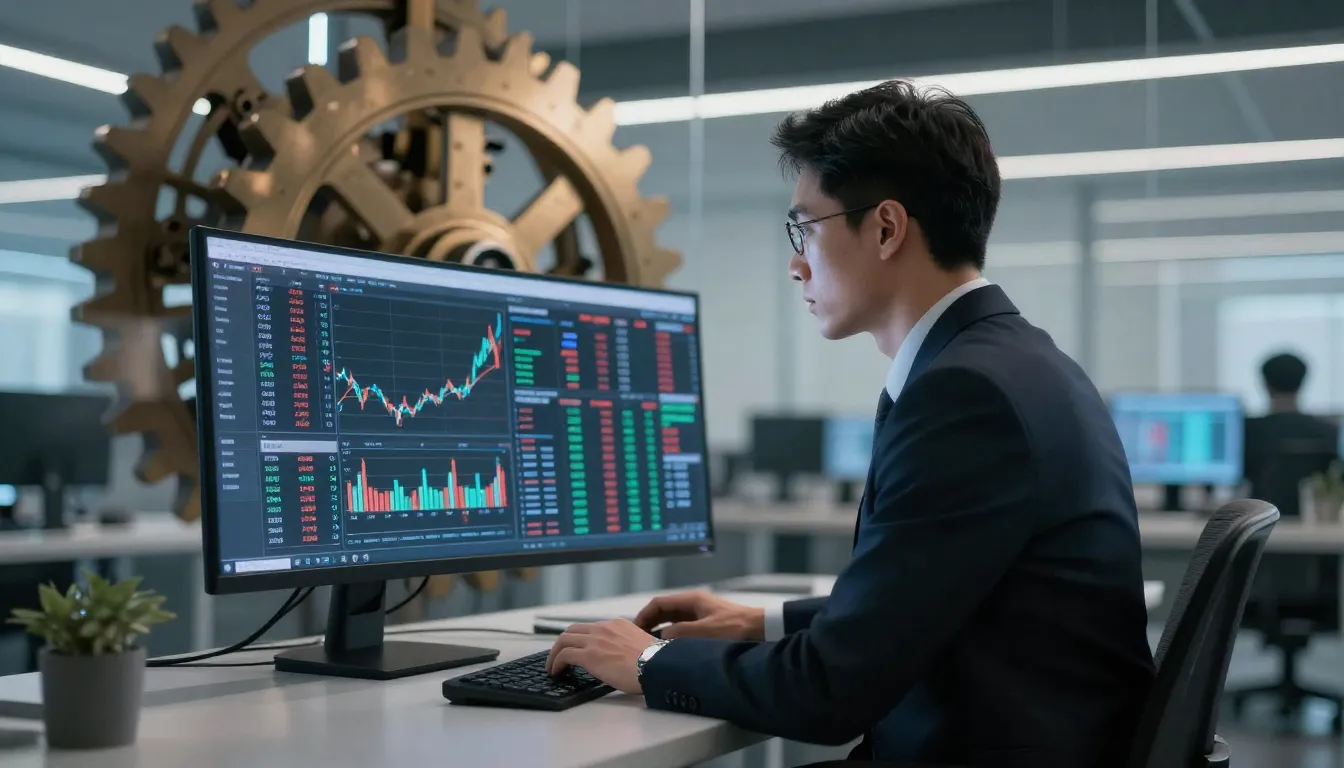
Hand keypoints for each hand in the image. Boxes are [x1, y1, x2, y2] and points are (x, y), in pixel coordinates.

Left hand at [545, 618, 653, 694]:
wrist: (656, 666)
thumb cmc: (654, 662)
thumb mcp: (640, 645)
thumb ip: (627, 645)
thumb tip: (623, 658)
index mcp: (617, 625)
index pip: (590, 628)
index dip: (579, 639)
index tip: (576, 649)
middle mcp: (604, 628)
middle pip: (572, 630)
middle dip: (563, 643)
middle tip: (559, 656)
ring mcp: (595, 640)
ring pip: (564, 640)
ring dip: (555, 653)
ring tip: (552, 667)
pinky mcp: (588, 655)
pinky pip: (564, 655)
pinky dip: (556, 662)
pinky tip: (556, 672)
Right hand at [633, 590, 764, 640]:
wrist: (762, 630)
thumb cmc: (734, 628)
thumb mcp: (702, 632)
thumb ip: (677, 634)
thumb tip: (660, 639)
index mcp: (692, 599)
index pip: (658, 603)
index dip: (643, 615)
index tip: (633, 629)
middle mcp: (695, 604)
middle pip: (664, 612)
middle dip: (649, 625)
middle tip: (638, 640)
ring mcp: (702, 615)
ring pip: (673, 622)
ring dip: (661, 633)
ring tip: (652, 648)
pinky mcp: (709, 626)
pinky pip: (684, 630)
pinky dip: (674, 638)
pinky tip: (671, 651)